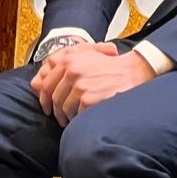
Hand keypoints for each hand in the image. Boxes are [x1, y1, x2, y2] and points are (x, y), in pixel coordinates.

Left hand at [30, 42, 156, 124]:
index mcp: (68, 60)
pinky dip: (80, 118)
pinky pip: (77, 114)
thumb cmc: (110, 66)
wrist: (133, 71)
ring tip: (73, 119)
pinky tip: (85, 118)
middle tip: (59, 118)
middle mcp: (72, 71)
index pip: (46, 84)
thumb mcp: (85, 58)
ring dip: (68, 117)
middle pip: (54, 98)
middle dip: (56, 111)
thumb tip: (42, 84)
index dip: (44, 98)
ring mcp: (80, 86)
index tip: (47, 107)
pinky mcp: (89, 99)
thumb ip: (65, 67)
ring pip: (64, 108)